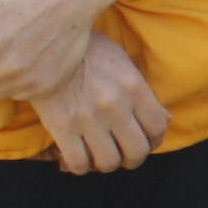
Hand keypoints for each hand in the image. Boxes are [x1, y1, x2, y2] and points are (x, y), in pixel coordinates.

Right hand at [30, 33, 167, 174]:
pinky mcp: (60, 125)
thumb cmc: (85, 50)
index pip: (158, 128)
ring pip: (109, 161)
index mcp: (134, 87)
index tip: (145, 141)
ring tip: (101, 156)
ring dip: (107, 164)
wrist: (42, 40)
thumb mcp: (122, 61)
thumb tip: (165, 119)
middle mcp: (115, 105)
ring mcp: (88, 117)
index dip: (154, 140)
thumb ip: (143, 92)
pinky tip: (79, 157)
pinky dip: (80, 167)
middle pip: (137, 151)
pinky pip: (77, 161)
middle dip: (133, 158)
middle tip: (124, 155)